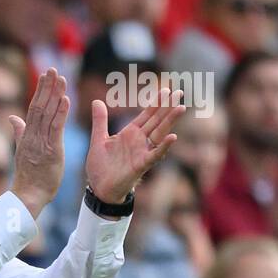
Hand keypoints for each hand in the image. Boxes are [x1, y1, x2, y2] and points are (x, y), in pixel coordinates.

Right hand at [8, 67, 69, 220]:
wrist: (28, 196)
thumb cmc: (28, 177)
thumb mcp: (22, 150)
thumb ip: (19, 132)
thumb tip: (12, 117)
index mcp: (27, 136)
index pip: (34, 108)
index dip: (40, 91)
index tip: (45, 75)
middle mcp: (33, 136)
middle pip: (40, 107)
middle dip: (47, 87)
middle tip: (53, 69)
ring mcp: (41, 143)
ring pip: (48, 114)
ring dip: (55, 95)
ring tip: (61, 78)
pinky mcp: (52, 151)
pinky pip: (56, 129)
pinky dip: (61, 113)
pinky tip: (65, 99)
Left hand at [85, 87, 186, 206]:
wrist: (99, 189)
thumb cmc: (100, 167)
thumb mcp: (98, 140)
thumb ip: (100, 121)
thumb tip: (96, 101)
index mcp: (130, 133)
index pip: (146, 115)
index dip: (156, 103)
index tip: (166, 89)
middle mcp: (139, 141)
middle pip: (157, 120)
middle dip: (167, 107)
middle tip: (180, 92)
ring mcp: (142, 152)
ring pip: (159, 133)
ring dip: (170, 121)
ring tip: (181, 108)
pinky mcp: (141, 165)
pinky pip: (155, 155)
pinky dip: (164, 147)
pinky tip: (173, 137)